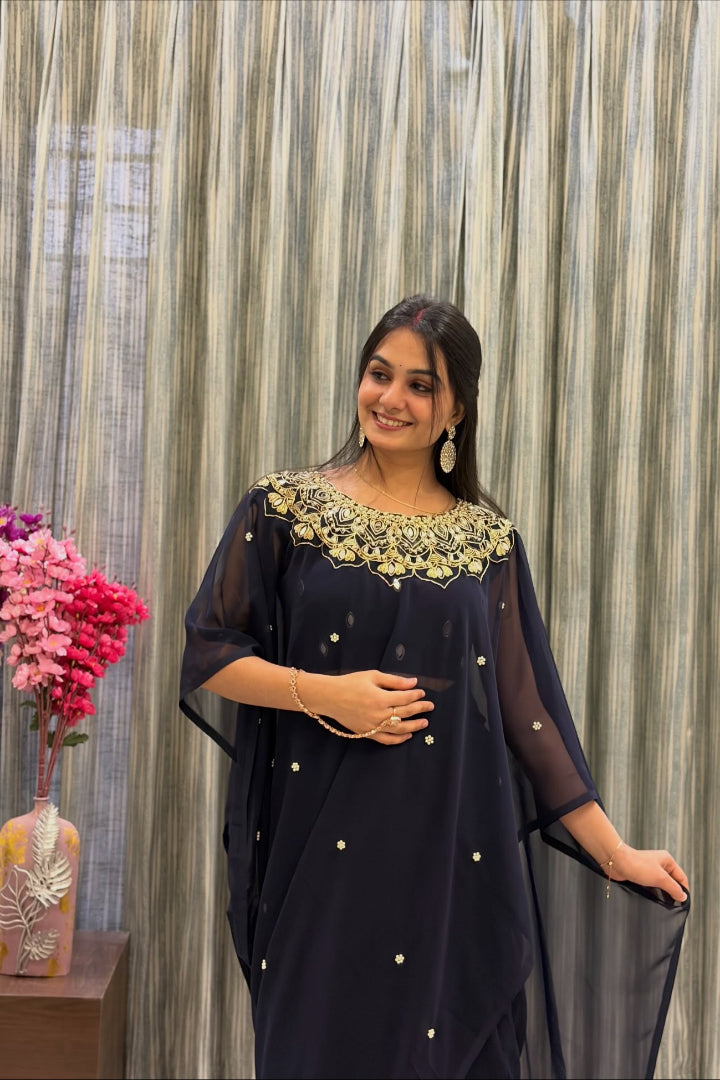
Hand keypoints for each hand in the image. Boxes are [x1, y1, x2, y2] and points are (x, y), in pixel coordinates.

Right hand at [305, 669, 432, 744]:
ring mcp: (373, 726)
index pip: (405, 697)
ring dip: (414, 726)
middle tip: (430, 706)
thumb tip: (413, 683)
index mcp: (380, 698)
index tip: (422, 692)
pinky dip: (399, 739)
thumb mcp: (372, 676)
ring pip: (399, 729)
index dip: (416, 695)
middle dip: (420, 708)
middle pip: (405, 713)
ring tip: (424, 723)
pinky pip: (386, 740)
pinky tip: (408, 735)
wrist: (330, 697)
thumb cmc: (350, 683)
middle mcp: (378, 714)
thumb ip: (394, 681)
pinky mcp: (367, 733)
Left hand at [609, 843, 688, 902]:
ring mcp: (650, 870)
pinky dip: (653, 893)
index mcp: (667, 860)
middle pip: (671, 882)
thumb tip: (683, 897)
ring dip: (662, 894)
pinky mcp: (641, 876)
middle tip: (673, 905)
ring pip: (661, 885)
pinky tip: (653, 900)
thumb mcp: (660, 878)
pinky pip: (651, 886)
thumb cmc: (637, 865)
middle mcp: (659, 864)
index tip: (683, 903)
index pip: (681, 877)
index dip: (684, 890)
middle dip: (672, 892)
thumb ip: (673, 888)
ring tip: (663, 904)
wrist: (616, 862)